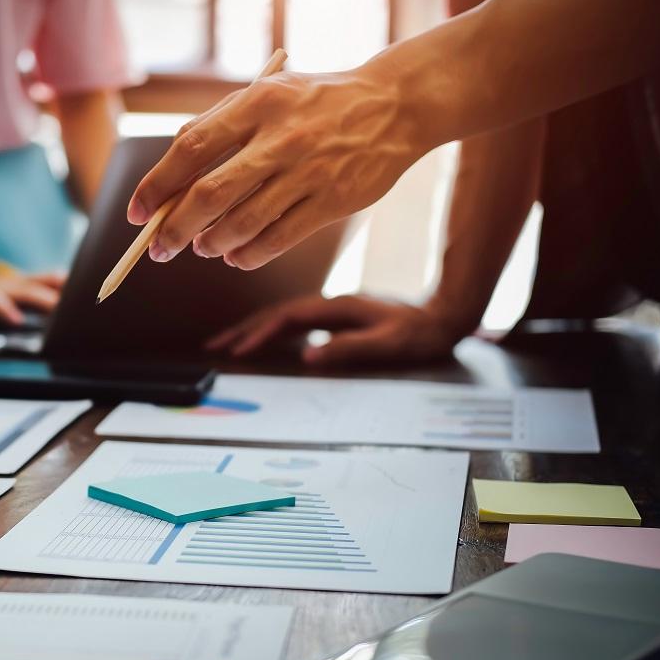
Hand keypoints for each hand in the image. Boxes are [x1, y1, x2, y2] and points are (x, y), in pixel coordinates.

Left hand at [127, 66, 424, 269]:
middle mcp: (281, 138)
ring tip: (201, 248)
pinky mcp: (334, 201)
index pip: (190, 148)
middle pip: (209, 195)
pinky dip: (248, 255)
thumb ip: (222, 121)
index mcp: (257, 103)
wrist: (396, 105)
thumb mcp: (269, 93)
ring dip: (211, 244)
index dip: (156, 185)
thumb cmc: (319, 101)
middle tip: (159, 248)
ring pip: (242, 223)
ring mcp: (309, 171)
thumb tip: (173, 164)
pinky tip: (235, 256)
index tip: (137, 212)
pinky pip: (278, 239)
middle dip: (174, 229)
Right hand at [207, 294, 469, 366]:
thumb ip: (349, 349)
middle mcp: (330, 303)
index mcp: (337, 307)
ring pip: (282, 316)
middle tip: (213, 347)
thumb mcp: (389, 344)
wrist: (445, 314)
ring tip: (227, 344)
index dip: (259, 334)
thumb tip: (307, 356)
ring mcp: (332, 308)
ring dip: (253, 328)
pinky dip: (272, 329)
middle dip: (243, 329)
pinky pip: (294, 321)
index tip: (237, 353)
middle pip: (276, 313)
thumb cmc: (421, 333)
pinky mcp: (336, 316)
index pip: (287, 319)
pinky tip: (263, 339)